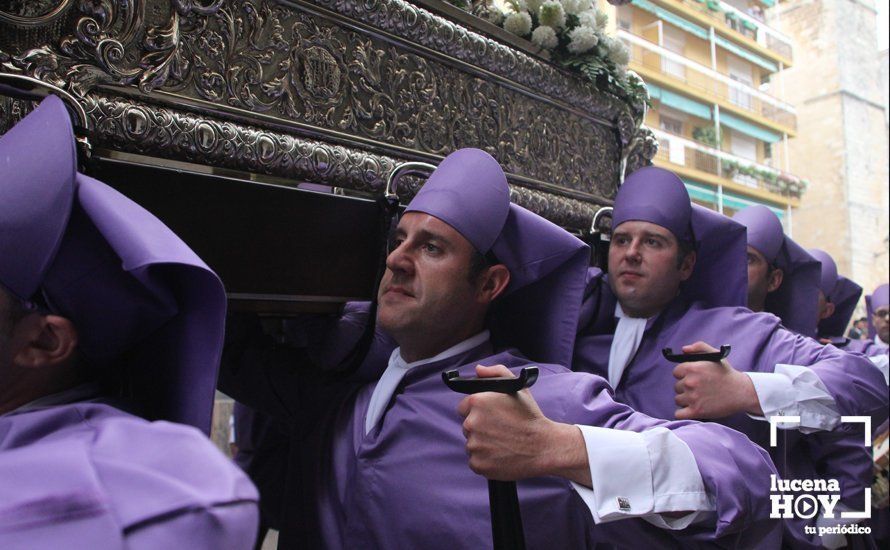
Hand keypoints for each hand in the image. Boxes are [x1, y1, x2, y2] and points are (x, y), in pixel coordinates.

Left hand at [456, 365, 589, 485]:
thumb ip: (496, 372)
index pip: (464, 407)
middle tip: (499, 430)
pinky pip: (475, 461)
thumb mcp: (517, 388)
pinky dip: (485, 460)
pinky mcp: (477, 464)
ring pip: (471, 444)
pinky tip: (501, 455)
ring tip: (502, 443)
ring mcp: (473, 445)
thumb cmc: (531, 417)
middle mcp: (472, 423)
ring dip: (482, 444)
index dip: (477, 412)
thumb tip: (478, 370)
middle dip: (480, 428)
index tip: (490, 417)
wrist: (544, 447)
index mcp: (478, 402)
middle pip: (467, 426)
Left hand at [673, 341, 761, 419]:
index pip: (676, 373)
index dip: (684, 375)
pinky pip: (678, 414)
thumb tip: (683, 350)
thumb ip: (698, 347)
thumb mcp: (715, 355)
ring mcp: (692, 398)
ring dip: (685, 400)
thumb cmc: (727, 374)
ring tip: (699, 398)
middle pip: (677, 387)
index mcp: (692, 368)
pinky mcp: (696, 411)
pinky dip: (683, 413)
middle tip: (699, 389)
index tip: (692, 378)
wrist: (741, 392)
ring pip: (678, 400)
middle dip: (685, 388)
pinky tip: (690, 409)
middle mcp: (690, 382)